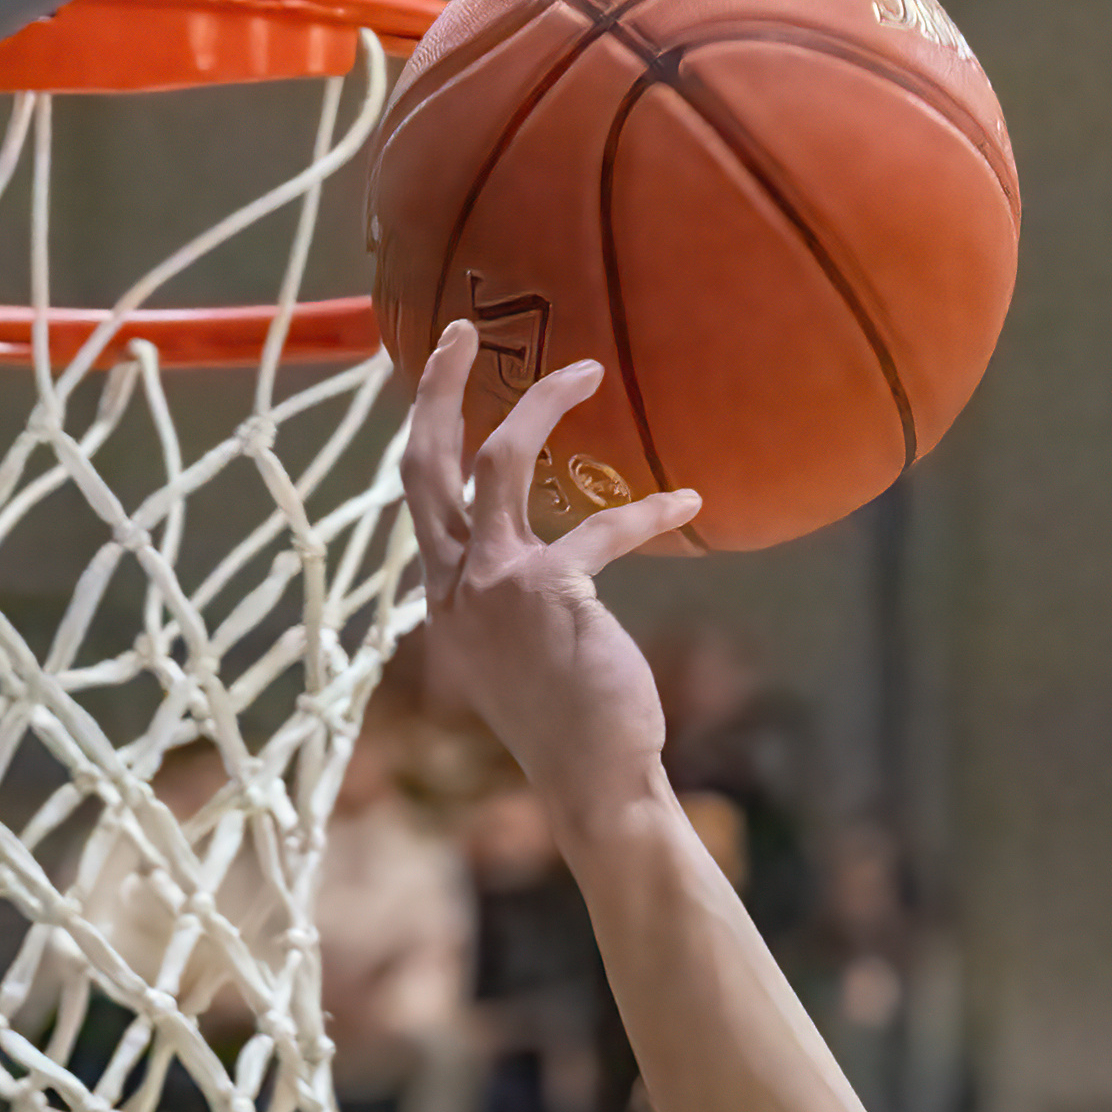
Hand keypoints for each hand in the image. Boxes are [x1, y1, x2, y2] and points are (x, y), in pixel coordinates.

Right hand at [398, 326, 700, 838]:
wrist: (590, 781)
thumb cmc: (568, 724)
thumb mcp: (518, 655)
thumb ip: (509, 602)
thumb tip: (537, 564)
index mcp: (441, 599)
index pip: (423, 500)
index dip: (432, 436)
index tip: (449, 387)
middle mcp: (451, 586)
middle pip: (425, 463)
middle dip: (439, 388)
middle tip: (461, 331)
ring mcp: (492, 585)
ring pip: (497, 462)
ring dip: (541, 404)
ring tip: (587, 368)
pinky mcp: (547, 589)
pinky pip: (601, 525)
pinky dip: (648, 510)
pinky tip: (687, 501)